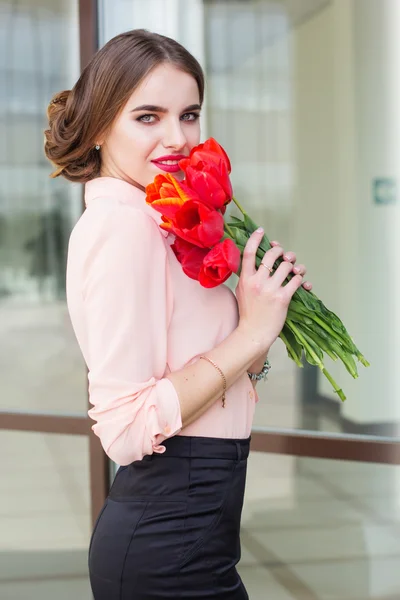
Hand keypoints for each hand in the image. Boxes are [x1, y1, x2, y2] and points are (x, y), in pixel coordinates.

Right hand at [236, 228, 307, 351]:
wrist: (253, 333)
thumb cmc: (248, 314)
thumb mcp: (241, 291)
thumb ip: (247, 276)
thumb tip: (255, 261)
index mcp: (245, 279)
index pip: (248, 253)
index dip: (255, 239)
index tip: (261, 231)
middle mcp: (257, 282)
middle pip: (271, 255)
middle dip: (280, 251)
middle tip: (283, 254)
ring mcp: (270, 289)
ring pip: (287, 266)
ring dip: (293, 265)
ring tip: (295, 268)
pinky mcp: (283, 298)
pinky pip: (296, 280)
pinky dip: (300, 278)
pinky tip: (300, 280)